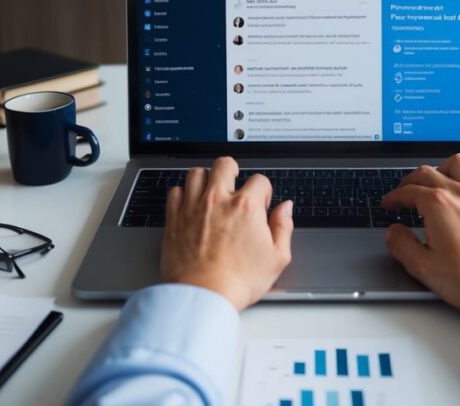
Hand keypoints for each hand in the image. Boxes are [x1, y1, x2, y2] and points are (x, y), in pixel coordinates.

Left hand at [161, 157, 293, 310]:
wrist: (203, 296)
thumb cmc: (237, 281)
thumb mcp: (276, 258)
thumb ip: (283, 227)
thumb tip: (285, 209)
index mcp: (246, 207)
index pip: (260, 180)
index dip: (264, 191)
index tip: (260, 203)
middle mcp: (218, 200)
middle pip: (225, 164)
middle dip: (233, 171)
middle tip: (234, 184)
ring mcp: (193, 207)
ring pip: (196, 173)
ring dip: (206, 178)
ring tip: (211, 191)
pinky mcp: (174, 218)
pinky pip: (175, 191)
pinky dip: (183, 194)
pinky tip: (190, 205)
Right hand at [382, 154, 459, 323]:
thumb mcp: (425, 268)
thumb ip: (403, 246)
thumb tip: (393, 233)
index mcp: (439, 205)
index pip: (409, 191)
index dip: (395, 197)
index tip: (391, 203)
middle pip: (432, 171)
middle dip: (414, 179)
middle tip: (408, 190)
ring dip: (449, 167)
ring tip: (443, 176)